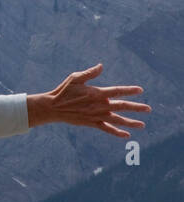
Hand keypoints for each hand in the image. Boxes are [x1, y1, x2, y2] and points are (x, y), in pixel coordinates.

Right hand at [27, 64, 149, 138]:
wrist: (53, 107)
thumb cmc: (64, 91)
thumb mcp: (75, 78)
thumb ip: (89, 73)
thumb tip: (101, 66)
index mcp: (96, 93)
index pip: (117, 91)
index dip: (129, 90)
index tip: (140, 90)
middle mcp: (99, 105)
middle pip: (122, 106)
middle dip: (136, 107)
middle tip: (148, 109)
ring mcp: (96, 115)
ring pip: (117, 119)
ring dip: (131, 122)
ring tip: (142, 124)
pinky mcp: (91, 123)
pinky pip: (107, 128)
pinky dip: (116, 132)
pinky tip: (126, 135)